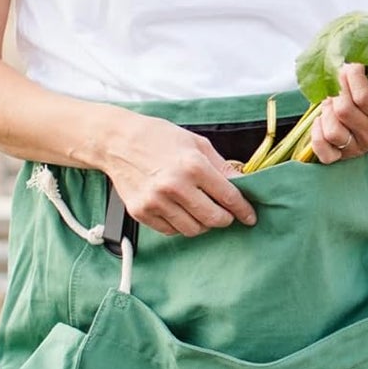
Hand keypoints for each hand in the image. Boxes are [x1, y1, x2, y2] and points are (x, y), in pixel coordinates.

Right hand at [104, 112, 256, 235]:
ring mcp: (156, 202)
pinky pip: (171, 230)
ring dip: (203, 224)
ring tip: (202, 211)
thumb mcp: (196, 143)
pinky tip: (181, 211)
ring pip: (192, 229)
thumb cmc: (158, 138)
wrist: (117, 142)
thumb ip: (221, 166)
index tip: (250, 216)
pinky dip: (181, 225)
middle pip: (213, 219)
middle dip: (225, 219)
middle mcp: (175, 186)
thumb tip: (242, 184)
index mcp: (193, 166)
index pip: (228, 197)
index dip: (243, 209)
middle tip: (226, 214)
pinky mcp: (141, 212)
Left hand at [310, 63, 367, 163]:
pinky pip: (325, 153)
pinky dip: (318, 135)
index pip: (363, 97)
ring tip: (334, 98)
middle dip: (337, 87)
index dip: (352, 75)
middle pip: (344, 110)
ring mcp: (363, 146)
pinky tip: (323, 118)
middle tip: (341, 76)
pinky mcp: (348, 154)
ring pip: (333, 130)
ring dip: (328, 109)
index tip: (354, 64)